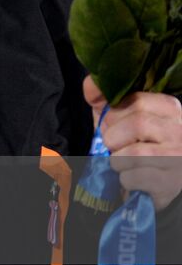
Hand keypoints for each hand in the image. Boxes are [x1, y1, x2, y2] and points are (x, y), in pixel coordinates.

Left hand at [84, 76, 181, 210]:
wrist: (159, 179)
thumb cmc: (137, 145)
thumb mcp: (121, 118)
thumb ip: (105, 100)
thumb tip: (91, 83)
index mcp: (170, 109)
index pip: (137, 100)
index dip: (114, 115)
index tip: (111, 125)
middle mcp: (180, 130)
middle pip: (137, 124)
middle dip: (114, 138)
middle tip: (115, 147)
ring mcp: (179, 156)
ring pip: (134, 153)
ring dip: (118, 160)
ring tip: (123, 162)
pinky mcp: (172, 182)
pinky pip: (134, 177)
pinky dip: (125, 179)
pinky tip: (134, 178)